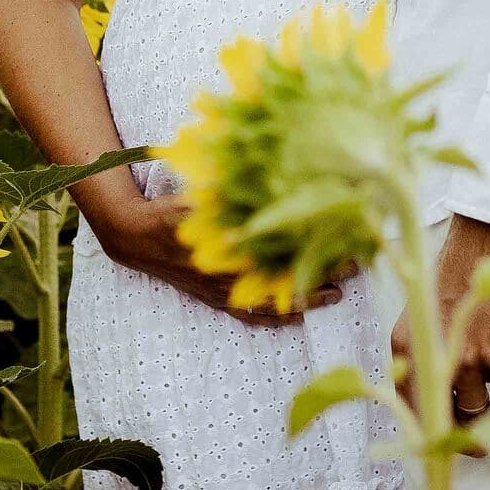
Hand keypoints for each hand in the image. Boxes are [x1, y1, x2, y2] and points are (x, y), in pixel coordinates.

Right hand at [90, 193, 344, 326]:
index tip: (342, 241)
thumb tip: (265, 173)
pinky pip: (253, 316)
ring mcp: (223, 294)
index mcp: (228, 251)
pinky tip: (301, 313)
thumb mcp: (197, 196)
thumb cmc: (169, 212)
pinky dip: (278, 316)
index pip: (283, 254)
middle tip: (355, 266)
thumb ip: (226, 190)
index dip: (314, 250)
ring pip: (274, 303)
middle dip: (321, 273)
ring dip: (307, 297)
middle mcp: (229, 278)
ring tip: (338, 293)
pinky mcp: (217, 300)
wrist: (133, 236)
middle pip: (286, 280)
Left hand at [394, 216, 489, 442]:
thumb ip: (424, 350)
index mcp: (405, 345)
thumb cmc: (460, 268)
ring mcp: (469, 359)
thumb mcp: (424, 310)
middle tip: (475, 443)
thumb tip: (432, 394)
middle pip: (442, 420)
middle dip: (459, 437)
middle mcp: (432, 357)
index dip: (426, 432)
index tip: (440, 442)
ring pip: (478, 415)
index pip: (407, 408)